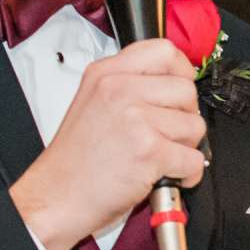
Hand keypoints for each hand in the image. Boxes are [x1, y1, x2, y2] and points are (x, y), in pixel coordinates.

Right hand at [12, 39, 205, 249]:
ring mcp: (135, 119)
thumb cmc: (74, 161)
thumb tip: (173, 84)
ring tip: (158, 158)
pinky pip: (194, 159)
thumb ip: (128, 87)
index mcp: (106, 74)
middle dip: (185, 117)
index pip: (164, 51)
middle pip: (186, 90)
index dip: (182, 72)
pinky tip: (166, 177)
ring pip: (194, 126)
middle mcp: (119, 90)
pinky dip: (187, 174)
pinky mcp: (149, 150)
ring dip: (185, 148)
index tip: (179, 91)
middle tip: (165, 135)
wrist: (54, 198)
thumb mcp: (91, 103)